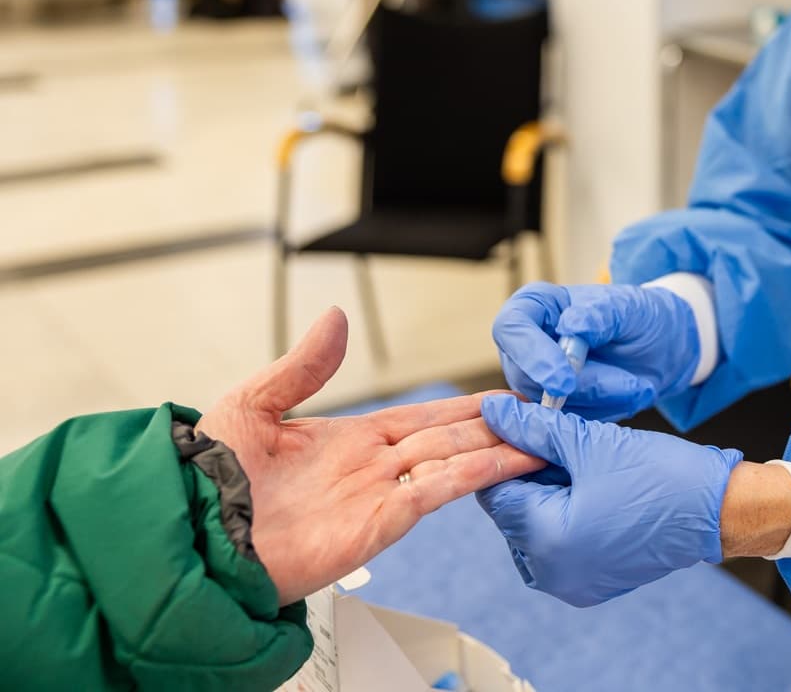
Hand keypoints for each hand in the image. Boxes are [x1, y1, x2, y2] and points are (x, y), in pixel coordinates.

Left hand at [196, 307, 545, 603]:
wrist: (189, 532)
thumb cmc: (207, 478)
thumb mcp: (254, 404)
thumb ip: (305, 366)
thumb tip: (337, 319)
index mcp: (346, 440)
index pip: (422, 417)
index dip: (462, 407)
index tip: (501, 396)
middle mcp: (369, 469)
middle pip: (449, 440)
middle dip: (494, 428)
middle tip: (540, 414)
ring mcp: (376, 498)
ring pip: (452, 465)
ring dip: (497, 452)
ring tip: (541, 438)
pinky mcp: (376, 526)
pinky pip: (434, 495)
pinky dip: (472, 478)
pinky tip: (504, 461)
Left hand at [478, 396, 742, 606]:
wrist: (716, 511)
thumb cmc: (661, 476)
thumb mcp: (590, 443)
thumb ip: (535, 428)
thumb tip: (493, 412)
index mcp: (548, 541)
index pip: (496, 493)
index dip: (507, 454)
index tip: (528, 430)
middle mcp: (553, 573)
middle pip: (513, 514)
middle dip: (527, 476)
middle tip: (556, 444)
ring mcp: (573, 585)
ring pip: (533, 531)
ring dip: (544, 497)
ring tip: (576, 466)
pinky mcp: (591, 585)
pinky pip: (558, 549)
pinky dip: (564, 519)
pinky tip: (589, 491)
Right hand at [494, 282, 700, 421]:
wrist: (660, 348)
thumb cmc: (639, 317)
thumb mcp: (629, 307)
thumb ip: (600, 313)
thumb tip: (571, 326)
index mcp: (534, 307)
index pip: (511, 330)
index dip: (533, 358)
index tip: (565, 381)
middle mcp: (525, 347)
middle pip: (528, 379)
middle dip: (583, 388)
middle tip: (631, 383)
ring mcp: (535, 381)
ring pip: (551, 408)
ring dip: (602, 401)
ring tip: (638, 386)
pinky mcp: (552, 411)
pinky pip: (570, 425)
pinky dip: (605, 414)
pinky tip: (629, 396)